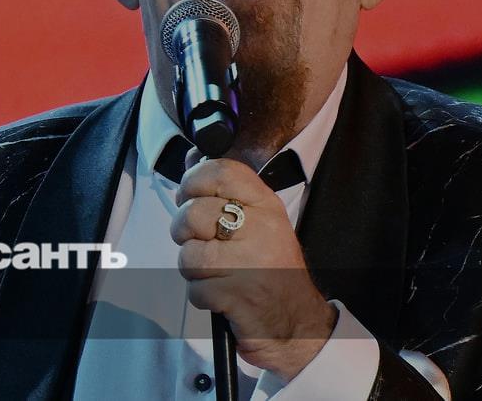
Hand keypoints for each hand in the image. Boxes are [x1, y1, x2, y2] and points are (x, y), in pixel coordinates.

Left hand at [171, 152, 336, 380]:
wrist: (297, 323)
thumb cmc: (272, 272)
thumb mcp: (258, 224)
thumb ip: (225, 193)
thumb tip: (193, 158)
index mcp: (265, 206)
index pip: (221, 171)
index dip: (194, 181)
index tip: (190, 197)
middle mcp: (260, 228)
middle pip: (194, 213)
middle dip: (184, 233)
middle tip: (200, 244)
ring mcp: (250, 262)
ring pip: (188, 254)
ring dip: (193, 270)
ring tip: (216, 274)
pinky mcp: (238, 295)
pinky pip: (195, 289)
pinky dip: (202, 297)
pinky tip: (222, 296)